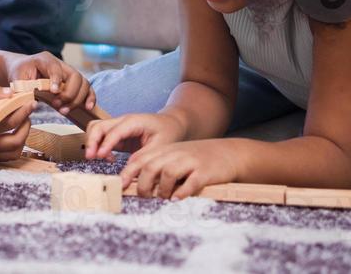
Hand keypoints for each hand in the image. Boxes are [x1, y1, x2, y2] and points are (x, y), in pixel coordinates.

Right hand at [0, 84, 31, 161]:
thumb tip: (9, 94)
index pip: (9, 123)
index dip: (23, 111)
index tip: (30, 100)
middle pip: (15, 143)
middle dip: (26, 126)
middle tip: (27, 111)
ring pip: (11, 154)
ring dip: (21, 138)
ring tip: (20, 119)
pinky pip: (2, 156)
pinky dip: (11, 145)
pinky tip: (9, 129)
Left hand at [4, 51, 93, 118]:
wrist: (22, 69)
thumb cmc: (19, 73)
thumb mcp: (17, 78)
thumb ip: (23, 88)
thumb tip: (33, 102)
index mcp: (44, 59)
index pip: (55, 68)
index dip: (56, 80)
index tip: (54, 93)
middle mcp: (60, 64)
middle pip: (75, 75)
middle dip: (69, 93)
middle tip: (57, 106)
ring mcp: (69, 72)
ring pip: (83, 83)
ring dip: (77, 99)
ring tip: (63, 111)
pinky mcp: (74, 82)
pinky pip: (87, 88)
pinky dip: (90, 98)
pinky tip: (88, 108)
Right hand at [85, 111, 186, 158]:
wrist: (171, 124)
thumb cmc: (168, 132)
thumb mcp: (161, 145)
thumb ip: (144, 156)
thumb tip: (128, 167)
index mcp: (133, 121)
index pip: (114, 131)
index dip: (106, 144)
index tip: (100, 156)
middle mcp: (122, 121)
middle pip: (98, 126)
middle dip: (92, 141)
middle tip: (91, 157)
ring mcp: (118, 127)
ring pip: (96, 129)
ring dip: (92, 142)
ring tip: (97, 158)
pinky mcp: (118, 134)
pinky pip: (102, 137)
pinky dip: (99, 146)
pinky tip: (108, 158)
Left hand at [118, 138, 244, 199]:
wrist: (229, 153)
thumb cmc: (198, 159)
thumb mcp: (176, 156)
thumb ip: (159, 165)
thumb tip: (138, 184)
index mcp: (166, 150)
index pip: (141, 159)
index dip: (129, 172)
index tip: (121, 185)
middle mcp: (176, 154)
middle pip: (151, 167)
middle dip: (143, 185)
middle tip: (145, 197)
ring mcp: (190, 161)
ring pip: (168, 173)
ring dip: (162, 190)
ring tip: (163, 199)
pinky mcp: (205, 172)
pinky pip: (190, 183)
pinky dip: (182, 192)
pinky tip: (178, 200)